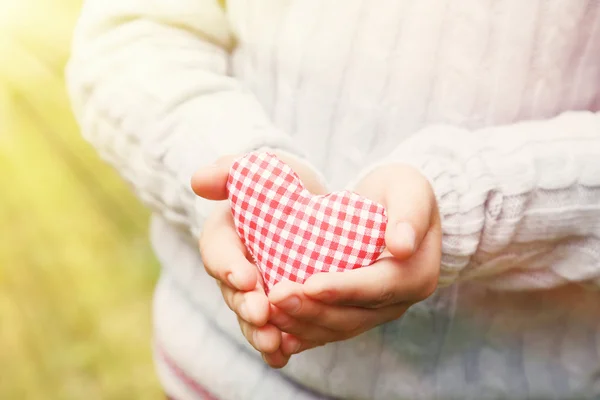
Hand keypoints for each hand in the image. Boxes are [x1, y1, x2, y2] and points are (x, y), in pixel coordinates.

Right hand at [191, 151, 325, 367]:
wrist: (313, 206)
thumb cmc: (284, 184)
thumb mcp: (266, 167)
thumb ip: (232, 170)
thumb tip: (198, 180)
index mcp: (225, 234)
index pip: (217, 250)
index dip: (228, 265)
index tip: (245, 277)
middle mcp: (234, 268)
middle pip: (231, 292)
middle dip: (245, 305)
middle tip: (262, 315)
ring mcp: (253, 292)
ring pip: (249, 317)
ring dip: (258, 333)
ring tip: (274, 344)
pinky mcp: (274, 308)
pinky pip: (272, 330)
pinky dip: (276, 345)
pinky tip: (286, 355)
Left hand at [268, 164, 440, 350]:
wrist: (393, 206)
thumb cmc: (401, 191)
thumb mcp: (411, 190)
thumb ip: (410, 216)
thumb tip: (402, 246)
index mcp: (416, 276)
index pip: (378, 288)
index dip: (343, 289)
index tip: (310, 284)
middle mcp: (397, 302)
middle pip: (353, 315)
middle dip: (312, 310)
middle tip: (275, 297)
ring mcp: (374, 312)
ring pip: (336, 328)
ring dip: (300, 323)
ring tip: (267, 311)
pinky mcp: (354, 313)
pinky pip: (326, 329)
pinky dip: (301, 332)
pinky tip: (274, 330)